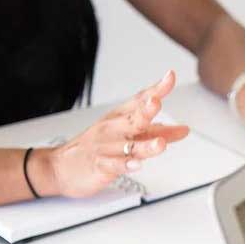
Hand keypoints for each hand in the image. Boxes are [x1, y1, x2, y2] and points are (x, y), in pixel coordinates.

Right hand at [35, 71, 188, 198]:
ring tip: (160, 144)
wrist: (60, 167)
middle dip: (146, 110)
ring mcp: (106, 147)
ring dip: (145, 145)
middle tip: (156, 102)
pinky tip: (136, 165)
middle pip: (133, 118)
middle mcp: (114, 129)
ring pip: (128, 145)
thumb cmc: (98, 148)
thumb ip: (158, 133)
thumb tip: (183, 130)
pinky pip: (114, 165)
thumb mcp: (129, 136)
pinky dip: (125, 165)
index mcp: (120, 118)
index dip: (156, 89)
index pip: (139, 100)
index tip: (169, 76)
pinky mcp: (99, 165)